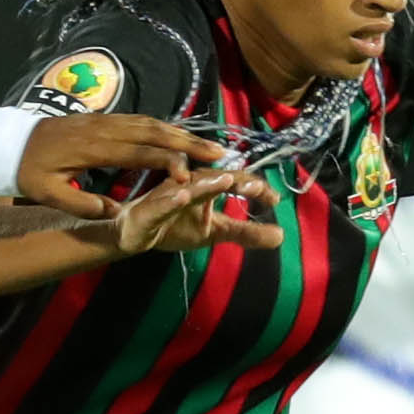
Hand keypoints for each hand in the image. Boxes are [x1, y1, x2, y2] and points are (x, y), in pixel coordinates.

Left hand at [17, 114, 217, 217]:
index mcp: (94, 149)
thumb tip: (114, 213)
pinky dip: (164, 127)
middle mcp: (105, 129)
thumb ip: (80, 204)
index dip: (167, 164)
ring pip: (151, 123)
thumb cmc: (28, 171)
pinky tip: (179, 136)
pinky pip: (140, 120)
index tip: (190, 178)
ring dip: (181, 134)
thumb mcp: (48, 194)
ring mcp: (106, 121)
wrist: (10, 141)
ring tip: (208, 145)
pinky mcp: (104, 119)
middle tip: (219, 154)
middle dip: (188, 144)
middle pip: (154, 133)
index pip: (139, 153)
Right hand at [105, 170, 280, 257]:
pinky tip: (182, 197)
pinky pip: (160, 204)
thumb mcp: (215, 232)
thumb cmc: (175, 226)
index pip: (234, 181)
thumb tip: (281, 235)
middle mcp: (188, 184)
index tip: (275, 199)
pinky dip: (170, 200)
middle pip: (213, 177)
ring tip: (226, 180)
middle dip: (235, 179)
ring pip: (189, 187)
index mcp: (205, 187)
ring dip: (207, 183)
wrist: (132, 233)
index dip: (255, 187)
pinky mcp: (149, 210)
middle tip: (256, 185)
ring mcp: (168, 195)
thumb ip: (245, 233)